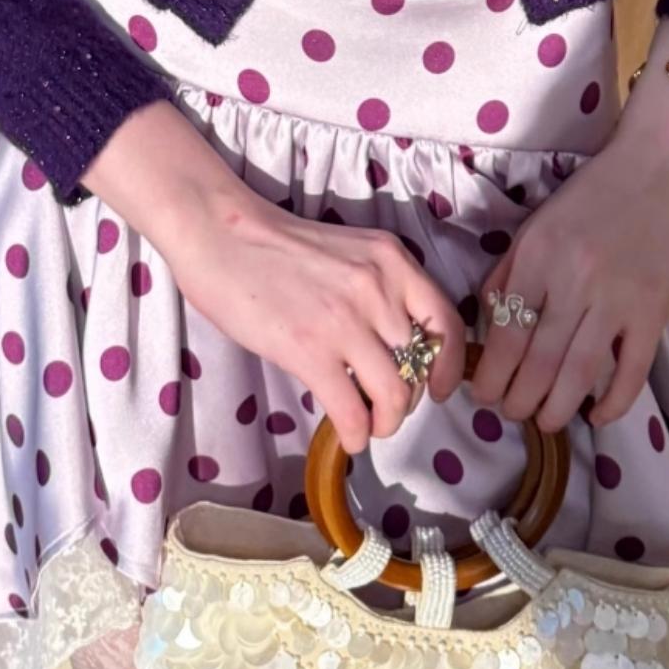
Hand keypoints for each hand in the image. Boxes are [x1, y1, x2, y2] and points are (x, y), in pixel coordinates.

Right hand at [166, 197, 468, 459]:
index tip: (440, 388)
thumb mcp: (348, 252)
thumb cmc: (275, 243)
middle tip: (385, 406)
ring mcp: (345, 320)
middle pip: (418, 366)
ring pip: (394, 395)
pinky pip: (352, 411)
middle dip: (407, 398)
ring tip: (369, 425)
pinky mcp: (310, 350)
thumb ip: (376, 289)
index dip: (449, 365)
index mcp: (391, 260)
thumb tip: (391, 345)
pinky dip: (356, 434)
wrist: (220, 233)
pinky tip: (348, 435)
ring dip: (385, 423)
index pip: (445, 322)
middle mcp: (378, 288)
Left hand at [468, 119, 668, 434]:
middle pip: (538, 363)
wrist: (659, 163)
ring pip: (580, 373)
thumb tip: (488, 325)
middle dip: (518, 401)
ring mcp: (617, 298)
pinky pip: (632, 369)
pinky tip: (598, 415)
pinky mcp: (655, 309)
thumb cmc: (593, 191)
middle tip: (512, 413)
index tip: (484, 394)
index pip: (505, 334)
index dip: (491, 376)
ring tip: (546, 421)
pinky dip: (615, 401)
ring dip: (557, 409)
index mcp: (538, 256)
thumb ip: (508, 271)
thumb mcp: (536, 223)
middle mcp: (573, 281)